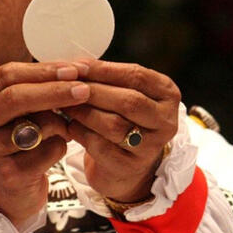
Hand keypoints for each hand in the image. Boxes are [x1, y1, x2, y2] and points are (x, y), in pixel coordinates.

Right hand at [0, 61, 89, 228]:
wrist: (1, 190)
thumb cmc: (12, 138)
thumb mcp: (14, 108)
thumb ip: (37, 85)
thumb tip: (79, 66)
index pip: (9, 74)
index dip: (44, 70)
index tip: (74, 69)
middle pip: (18, 97)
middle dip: (56, 91)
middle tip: (85, 90)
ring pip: (37, 125)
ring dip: (61, 124)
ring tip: (62, 128)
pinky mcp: (8, 174)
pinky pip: (49, 150)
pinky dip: (59, 147)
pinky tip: (51, 152)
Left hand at [62, 60, 180, 202]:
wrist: (124, 165)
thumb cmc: (123, 120)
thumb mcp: (124, 93)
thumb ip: (106, 78)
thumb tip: (75, 65)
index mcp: (167, 94)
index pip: (137, 75)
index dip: (104, 69)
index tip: (77, 66)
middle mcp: (166, 121)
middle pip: (128, 101)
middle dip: (93, 91)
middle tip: (65, 86)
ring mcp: (151, 147)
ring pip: (113, 124)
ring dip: (84, 112)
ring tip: (65, 105)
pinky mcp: (130, 166)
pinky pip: (101, 146)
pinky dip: (81, 132)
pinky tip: (69, 125)